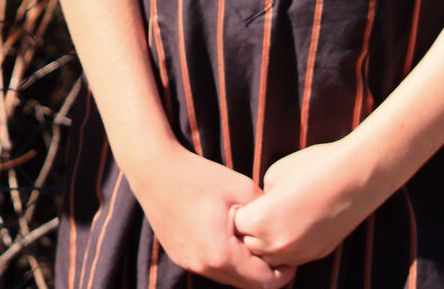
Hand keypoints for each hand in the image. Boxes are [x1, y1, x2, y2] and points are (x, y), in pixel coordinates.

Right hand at [132, 144, 296, 287]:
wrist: (152, 167)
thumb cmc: (198, 175)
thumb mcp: (242, 188)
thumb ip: (267, 214)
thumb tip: (283, 228)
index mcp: (221, 255)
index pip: (265, 283)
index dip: (284, 273)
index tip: (291, 257)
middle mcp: (203, 266)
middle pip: (247, 285)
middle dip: (265, 271)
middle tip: (276, 250)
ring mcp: (188, 262)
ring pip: (228, 277)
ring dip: (244, 266)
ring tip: (251, 241)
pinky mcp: (179, 255)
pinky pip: (211, 267)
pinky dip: (226, 259)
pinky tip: (228, 236)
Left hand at [232, 138, 382, 266]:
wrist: (356, 176)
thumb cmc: (312, 168)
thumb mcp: (272, 175)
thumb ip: (259, 199)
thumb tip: (255, 210)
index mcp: (261, 221)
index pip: (235, 226)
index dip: (240, 211)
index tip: (246, 200)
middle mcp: (278, 244)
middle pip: (249, 246)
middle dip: (249, 231)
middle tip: (258, 211)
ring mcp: (300, 252)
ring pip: (270, 259)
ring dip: (267, 244)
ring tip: (275, 220)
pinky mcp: (318, 253)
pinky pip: (292, 258)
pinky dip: (287, 248)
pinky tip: (294, 226)